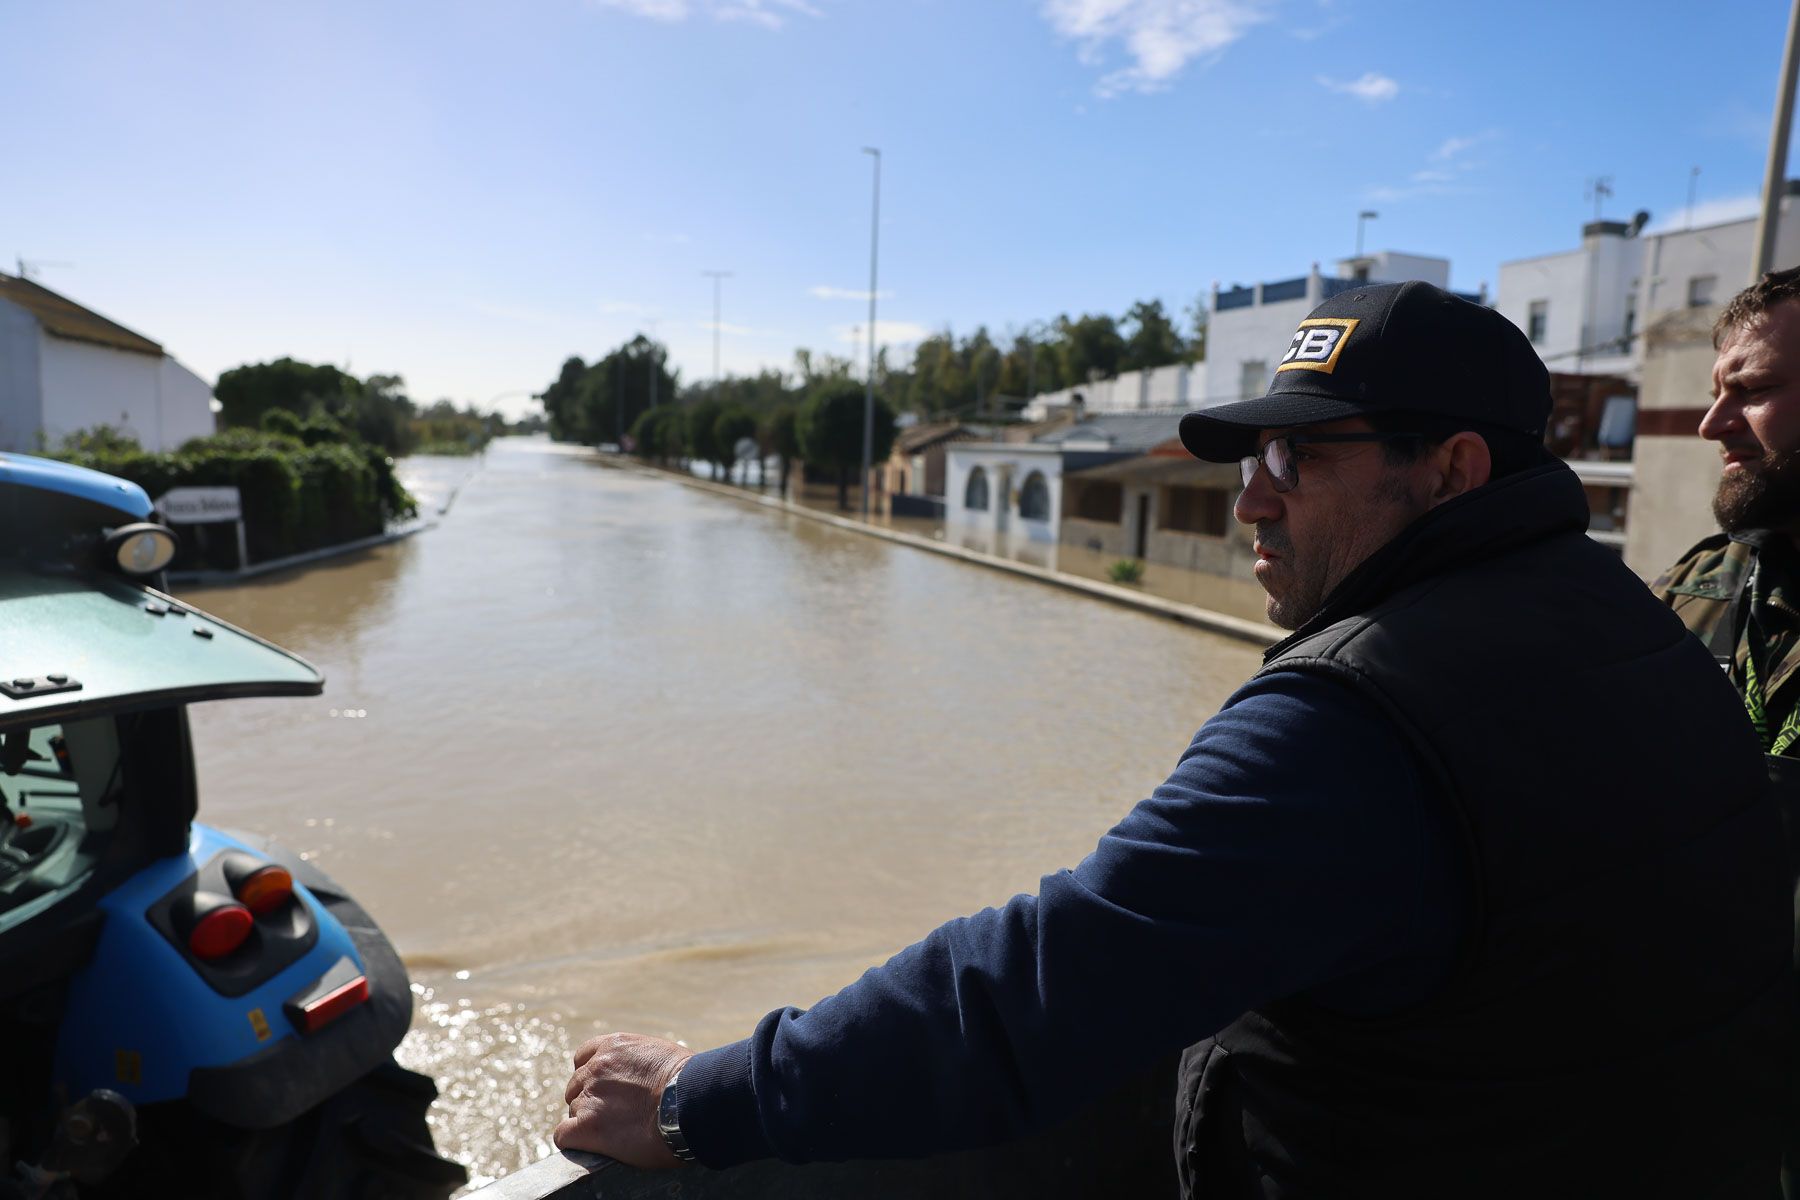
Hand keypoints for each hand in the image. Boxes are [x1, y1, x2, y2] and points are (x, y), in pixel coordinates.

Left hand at [555, 1032, 694, 1167]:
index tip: (606, 1090)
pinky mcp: (588, 1127)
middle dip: (591, 1100)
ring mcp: (589, 1097)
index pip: (583, 1058)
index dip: (591, 1077)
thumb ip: (640, 1062)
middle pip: (577, 1087)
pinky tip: (591, 1145)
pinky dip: (574, 1141)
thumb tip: (645, 1078)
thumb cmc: (690, 1082)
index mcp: (613, 1046)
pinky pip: (564, 1135)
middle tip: (614, 1116)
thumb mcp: (662, 1055)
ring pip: (574, 1112)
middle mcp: (596, 1068)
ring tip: (616, 1133)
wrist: (690, 1102)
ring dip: (589, 1122)